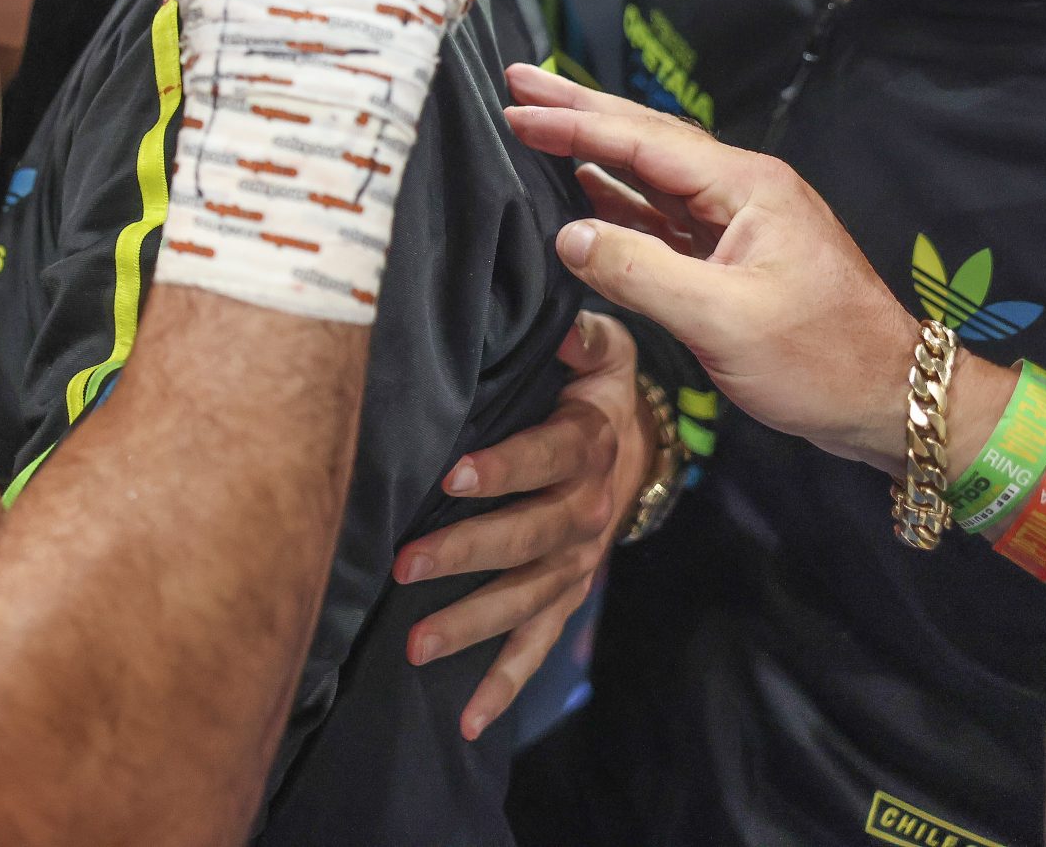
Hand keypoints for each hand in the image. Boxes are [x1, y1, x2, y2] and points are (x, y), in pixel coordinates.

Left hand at [392, 311, 645, 738]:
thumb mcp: (602, 347)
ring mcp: (579, 559)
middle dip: (468, 551)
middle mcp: (589, 508)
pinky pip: (540, 644)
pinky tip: (468, 720)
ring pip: (528, 598)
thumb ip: (585, 334)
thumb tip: (565, 326)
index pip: (548, 456)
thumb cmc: (593, 383)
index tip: (453, 475)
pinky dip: (506, 685)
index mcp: (590, 442)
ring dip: (474, 624)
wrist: (640, 443)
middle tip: (405, 565)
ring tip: (415, 643)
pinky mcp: (568, 593)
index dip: (504, 467)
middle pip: (531, 536)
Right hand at [501, 63, 927, 469]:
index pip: (642, 141)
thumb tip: (568, 236)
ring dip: (593, 148)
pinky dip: (616, 197)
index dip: (575, 124)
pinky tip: (584, 189)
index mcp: (745, 188)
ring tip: (538, 122)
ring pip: (650, 173)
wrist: (891, 401)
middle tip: (516, 80)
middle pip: (646, 138)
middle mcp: (741, 192)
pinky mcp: (732, 259)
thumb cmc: (821, 360)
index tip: (514, 107)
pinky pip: (661, 214)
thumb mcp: (724, 320)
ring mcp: (738, 224)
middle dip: (580, 108)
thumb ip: (640, 272)